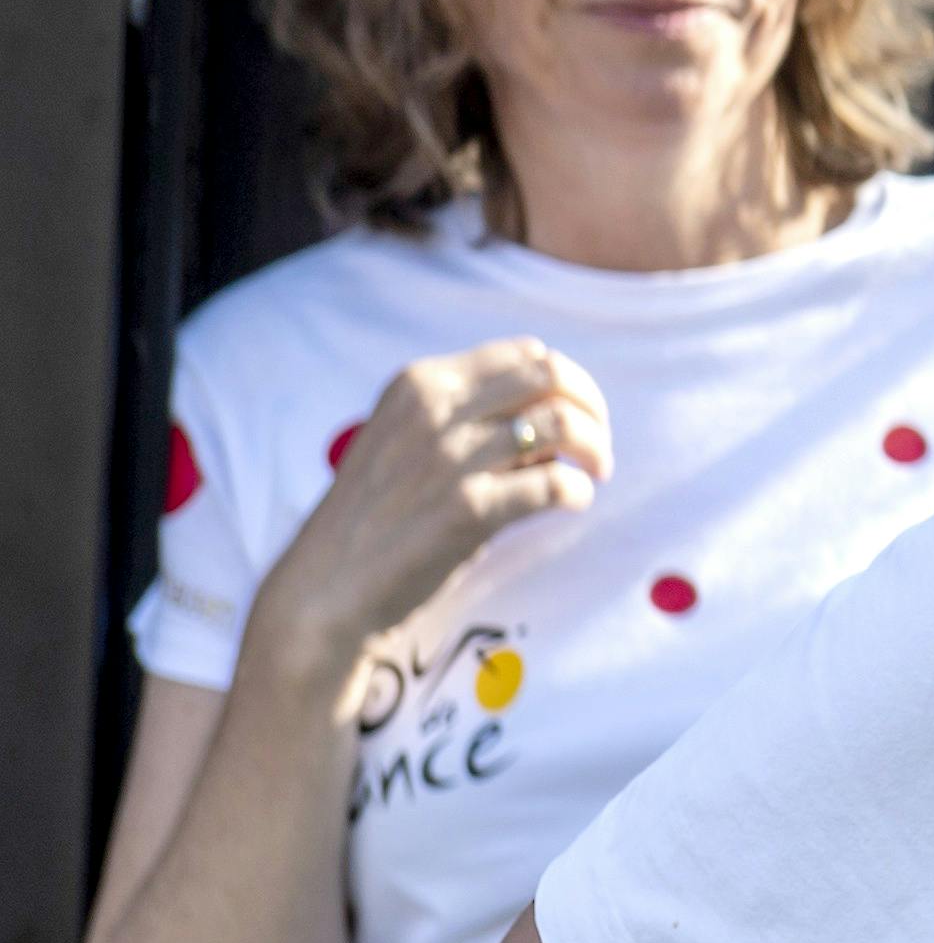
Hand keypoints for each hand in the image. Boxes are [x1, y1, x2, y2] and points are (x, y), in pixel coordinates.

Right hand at [252, 341, 611, 679]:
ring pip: (563, 424)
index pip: (522, 353)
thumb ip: (469, 421)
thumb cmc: (377, 520)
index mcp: (419, 384)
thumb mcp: (409, 444)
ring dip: (595, 449)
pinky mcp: (468, 508)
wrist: (326, 589)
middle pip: (551, 375)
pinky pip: (555, 483)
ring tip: (595, 473)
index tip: (573, 413)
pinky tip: (570, 503)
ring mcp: (450, 458)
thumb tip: (554, 416)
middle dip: (592, 406)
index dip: (562, 381)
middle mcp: (434, 410)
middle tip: (597, 445)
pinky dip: (577, 491)